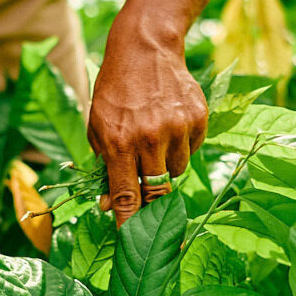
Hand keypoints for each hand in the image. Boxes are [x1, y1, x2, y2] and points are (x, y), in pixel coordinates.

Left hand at [88, 30, 206, 224]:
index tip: (132, 246)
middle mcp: (149, 137)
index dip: (129, 223)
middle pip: (158, 191)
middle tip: (148, 202)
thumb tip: (110, 205)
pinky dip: (181, 146)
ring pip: (176, 171)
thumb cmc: (114, 93)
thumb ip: (105, 166)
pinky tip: (169, 124)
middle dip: (152, 203)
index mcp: (119, 141)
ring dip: (165, 167)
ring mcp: (176, 127)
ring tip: (154, 142)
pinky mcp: (197, 118)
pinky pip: (191, 150)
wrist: (144, 49)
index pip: (127, 194)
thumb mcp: (97, 127)